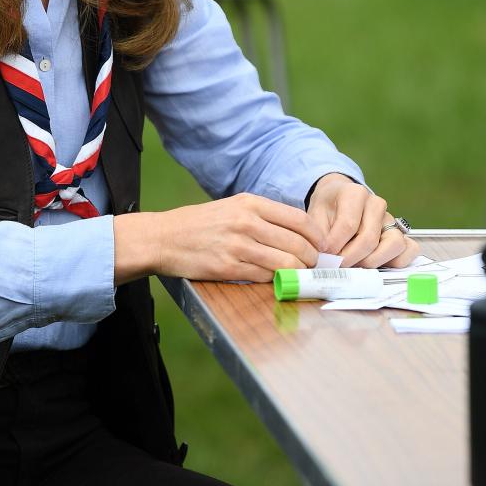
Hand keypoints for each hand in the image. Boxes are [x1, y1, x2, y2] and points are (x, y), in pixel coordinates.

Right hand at [114, 193, 321, 283]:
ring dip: (298, 273)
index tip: (322, 247)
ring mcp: (237, 246)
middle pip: (298, 244)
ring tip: (300, 276)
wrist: (163, 238)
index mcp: (250, 203)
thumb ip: (263, 216)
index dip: (318, 237)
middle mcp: (246, 222)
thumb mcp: (232, 206)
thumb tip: (298, 233)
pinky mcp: (228, 268)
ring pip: (285, 263)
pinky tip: (276, 281)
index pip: (300, 220)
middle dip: (312, 259)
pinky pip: (264, 277)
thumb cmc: (200, 223)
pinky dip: (275, 281)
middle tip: (315, 267)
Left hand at [306, 174, 419, 267]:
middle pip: (369, 239)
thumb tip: (324, 256)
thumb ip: (318, 234)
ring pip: (394, 244)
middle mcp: (376, 204)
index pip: (348, 225)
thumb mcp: (315, 215)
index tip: (324, 255)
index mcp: (354, 193)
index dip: (335, 246)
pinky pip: (409, 249)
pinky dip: (397, 262)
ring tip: (355, 265)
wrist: (338, 199)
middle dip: (350, 258)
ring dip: (373, 261)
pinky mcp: (400, 233)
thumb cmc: (328, 208)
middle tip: (336, 265)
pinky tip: (378, 265)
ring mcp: (391, 218)